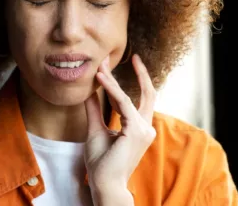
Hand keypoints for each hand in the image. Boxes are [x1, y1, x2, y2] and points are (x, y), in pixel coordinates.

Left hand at [83, 54, 156, 203]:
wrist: (104, 183)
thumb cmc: (101, 163)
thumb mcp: (95, 131)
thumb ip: (94, 111)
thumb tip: (89, 92)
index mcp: (139, 128)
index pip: (136, 100)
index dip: (124, 82)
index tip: (110, 68)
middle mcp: (146, 127)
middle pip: (148, 94)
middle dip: (141, 74)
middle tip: (133, 55)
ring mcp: (144, 129)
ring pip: (128, 96)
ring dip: (112, 80)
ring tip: (98, 67)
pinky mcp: (136, 130)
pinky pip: (123, 103)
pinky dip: (111, 89)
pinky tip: (99, 79)